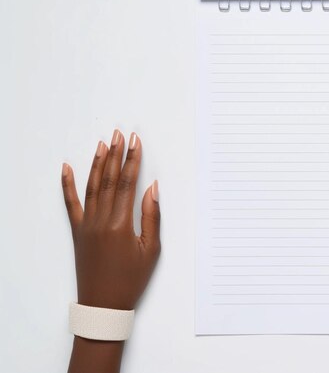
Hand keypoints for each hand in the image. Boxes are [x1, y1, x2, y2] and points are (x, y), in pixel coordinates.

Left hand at [61, 130, 159, 309]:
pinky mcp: (77, 231)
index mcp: (121, 224)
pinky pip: (70, 203)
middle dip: (115, 154)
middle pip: (108, 180)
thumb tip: (153, 189)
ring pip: (91, 186)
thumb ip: (152, 217)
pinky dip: (67, 184)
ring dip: (97, 163)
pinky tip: (66, 168)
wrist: (103, 304)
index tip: (136, 142)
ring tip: (102, 144)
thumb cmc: (130, 279)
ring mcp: (86, 224)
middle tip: (120, 134)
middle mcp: (100, 220)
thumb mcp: (150, 250)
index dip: (133, 160)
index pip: (127, 183)